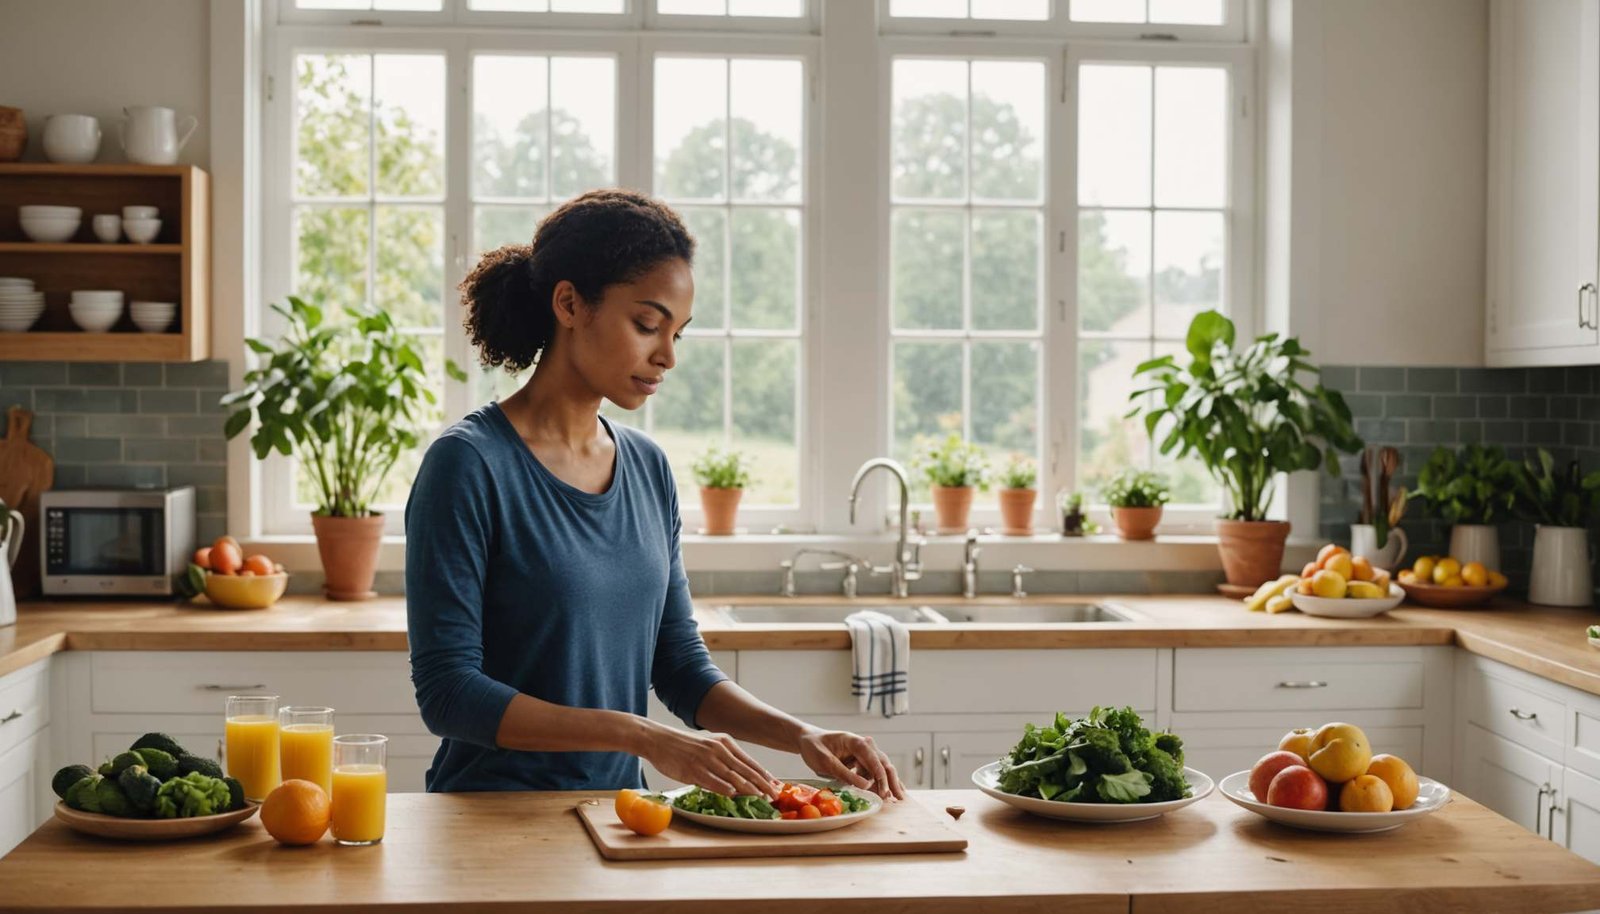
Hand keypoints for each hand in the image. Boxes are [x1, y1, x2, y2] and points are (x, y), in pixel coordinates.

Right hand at [640, 724, 780, 798]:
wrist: (659, 739)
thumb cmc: (684, 745)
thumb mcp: (709, 744)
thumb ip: (725, 756)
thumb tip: (739, 774)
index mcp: (725, 742)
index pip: (750, 762)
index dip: (764, 775)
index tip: (776, 785)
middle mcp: (719, 750)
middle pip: (746, 770)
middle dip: (763, 785)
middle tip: (775, 796)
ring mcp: (707, 760)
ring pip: (733, 777)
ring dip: (749, 789)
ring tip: (761, 799)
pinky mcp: (694, 769)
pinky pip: (713, 781)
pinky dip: (725, 789)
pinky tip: (734, 795)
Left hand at [797, 727, 906, 800]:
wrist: (807, 740)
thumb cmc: (813, 747)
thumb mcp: (825, 761)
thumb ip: (844, 773)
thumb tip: (866, 785)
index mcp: (855, 742)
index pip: (873, 758)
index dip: (880, 776)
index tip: (884, 792)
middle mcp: (863, 746)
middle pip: (882, 762)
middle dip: (891, 780)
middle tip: (899, 796)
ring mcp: (862, 754)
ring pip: (880, 768)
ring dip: (888, 783)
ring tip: (898, 798)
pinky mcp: (859, 762)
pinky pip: (872, 772)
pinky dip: (880, 782)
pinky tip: (889, 792)